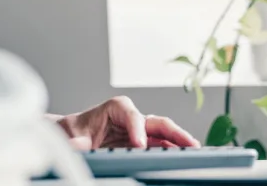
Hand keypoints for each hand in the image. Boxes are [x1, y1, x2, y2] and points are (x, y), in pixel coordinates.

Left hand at [55, 96, 198, 150]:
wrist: (73, 136)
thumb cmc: (75, 130)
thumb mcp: (71, 135)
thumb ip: (76, 141)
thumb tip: (78, 145)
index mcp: (116, 108)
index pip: (132, 115)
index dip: (137, 129)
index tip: (140, 144)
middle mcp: (132, 117)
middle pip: (157, 121)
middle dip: (175, 132)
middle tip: (189, 144)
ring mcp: (140, 131)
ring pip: (165, 134)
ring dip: (180, 142)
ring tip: (195, 151)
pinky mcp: (143, 144)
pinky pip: (162, 146)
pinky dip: (174, 151)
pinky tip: (183, 158)